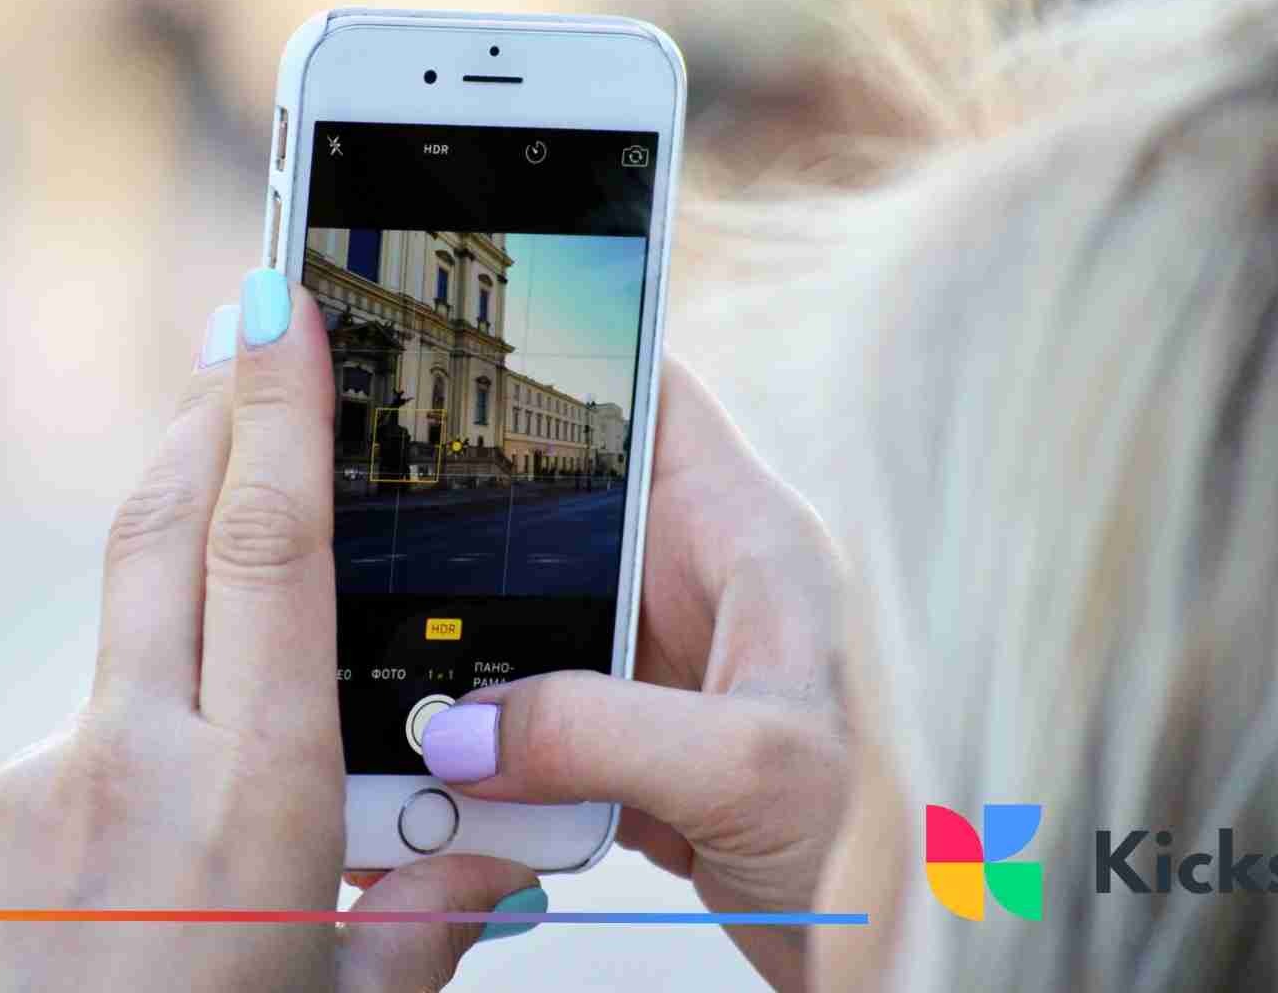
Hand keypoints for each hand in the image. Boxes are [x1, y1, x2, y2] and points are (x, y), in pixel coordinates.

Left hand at [0, 270, 539, 992]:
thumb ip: (426, 913)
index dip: (276, 413)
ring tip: (230, 717)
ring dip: (179, 633)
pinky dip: (124, 751)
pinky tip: (143, 842)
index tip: (278, 307)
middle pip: (160, 531)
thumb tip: (489, 850)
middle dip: (206, 422)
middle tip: (243, 347)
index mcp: (249, 804)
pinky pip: (70, 744)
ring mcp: (25, 788)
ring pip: (122, 652)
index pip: (266, 553)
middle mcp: (126, 766)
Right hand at [417, 356, 854, 991]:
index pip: (656, 400)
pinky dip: (489, 750)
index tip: (474, 346)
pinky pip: (537, 723)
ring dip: (470, 662)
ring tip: (394, 674)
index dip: (572, 356)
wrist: (897, 963)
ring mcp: (666, 673)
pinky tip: (445, 778)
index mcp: (751, 541)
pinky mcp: (638, 749)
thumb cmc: (891, 846)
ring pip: (536, 625)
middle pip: (567, 517)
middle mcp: (703, 591)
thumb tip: (464, 728)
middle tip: (380, 528)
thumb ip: (602, 731)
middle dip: (477, 530)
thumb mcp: (749, 766)